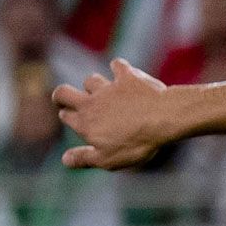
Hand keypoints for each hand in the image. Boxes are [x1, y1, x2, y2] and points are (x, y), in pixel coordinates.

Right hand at [56, 58, 178, 170]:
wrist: (164, 118)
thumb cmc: (137, 142)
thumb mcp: (109, 159)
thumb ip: (85, 158)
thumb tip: (64, 160)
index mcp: (84, 123)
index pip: (66, 115)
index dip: (68, 116)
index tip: (75, 120)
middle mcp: (92, 102)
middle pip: (63, 92)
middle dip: (62, 95)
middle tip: (67, 98)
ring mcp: (109, 88)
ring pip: (91, 79)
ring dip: (95, 84)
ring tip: (106, 92)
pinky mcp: (128, 76)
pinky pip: (117, 65)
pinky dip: (119, 67)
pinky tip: (124, 72)